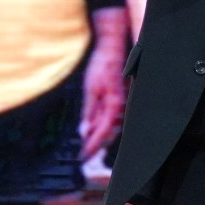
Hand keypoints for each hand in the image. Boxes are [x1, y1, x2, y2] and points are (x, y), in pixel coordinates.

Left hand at [79, 7, 128, 159]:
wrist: (112, 47)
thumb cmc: (102, 64)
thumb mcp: (90, 89)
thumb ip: (88, 112)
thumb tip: (84, 130)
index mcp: (115, 105)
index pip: (103, 131)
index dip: (93, 145)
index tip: (83, 156)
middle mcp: (120, 106)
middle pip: (108, 132)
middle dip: (95, 144)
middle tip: (83, 156)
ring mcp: (121, 102)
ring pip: (110, 126)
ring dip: (98, 136)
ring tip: (85, 146)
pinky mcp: (118, 98)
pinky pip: (110, 117)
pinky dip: (100, 125)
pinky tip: (91, 129)